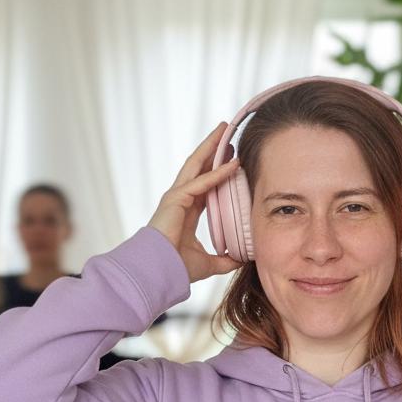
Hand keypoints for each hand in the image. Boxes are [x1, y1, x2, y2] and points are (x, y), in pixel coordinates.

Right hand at [148, 123, 243, 283]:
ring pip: (197, 165)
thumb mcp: (208, 263)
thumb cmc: (175, 267)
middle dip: (213, 147)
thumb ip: (225, 260)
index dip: (218, 169)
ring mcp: (176, 196)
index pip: (205, 183)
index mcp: (187, 210)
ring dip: (212, 147)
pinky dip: (218, 173)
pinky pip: (201, 182)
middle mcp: (181, 199)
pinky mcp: (176, 199)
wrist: (158, 272)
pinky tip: (233, 164)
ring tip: (225, 129)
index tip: (232, 157)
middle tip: (227, 131)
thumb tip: (242, 260)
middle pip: (199, 166)